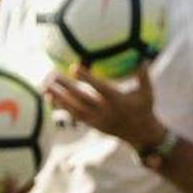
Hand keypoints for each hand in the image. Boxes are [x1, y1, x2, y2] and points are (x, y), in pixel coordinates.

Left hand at [45, 62, 165, 150]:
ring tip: (44, 85)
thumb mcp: (148, 93)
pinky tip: (50, 97)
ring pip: (74, 108)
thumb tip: (144, 58)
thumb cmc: (144, 108)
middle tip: (52, 74)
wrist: (141, 134)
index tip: (74, 67)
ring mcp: (97, 119)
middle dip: (66, 87)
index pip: (99, 88)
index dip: (87, 78)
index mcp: (117, 101)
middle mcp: (105, 111)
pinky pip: (74, 115)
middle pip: (82, 98)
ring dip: (59, 97)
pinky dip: (62, 107)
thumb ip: (144, 76)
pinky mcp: (93, 124)